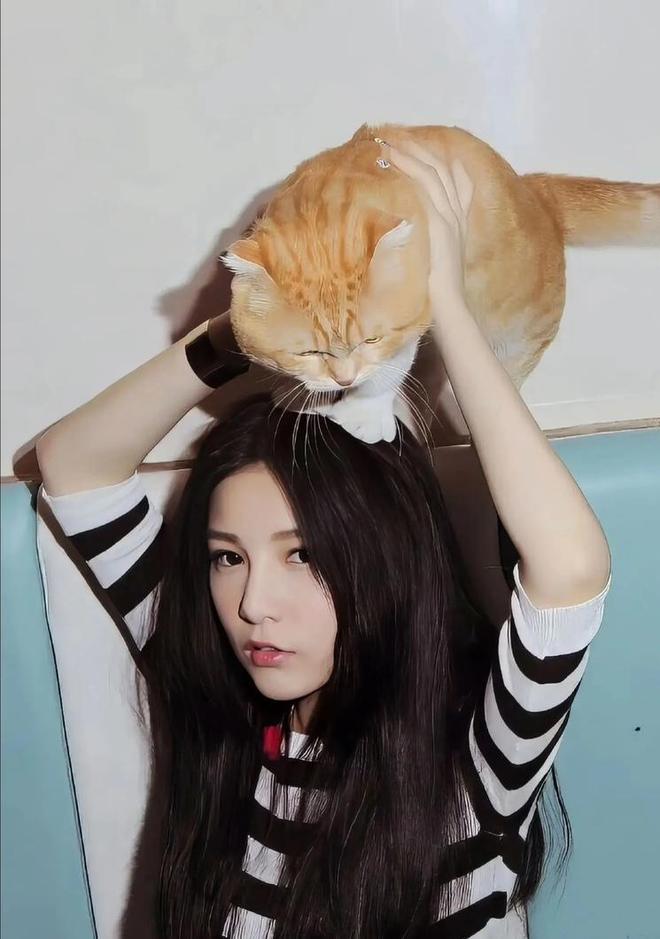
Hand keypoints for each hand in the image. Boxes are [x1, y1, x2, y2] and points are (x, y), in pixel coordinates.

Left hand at [375, 137, 473, 308]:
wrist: (449, 307)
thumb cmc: (437, 294)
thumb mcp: (433, 264)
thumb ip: (427, 246)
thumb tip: (408, 236)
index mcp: (458, 223)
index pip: (455, 182)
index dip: (437, 161)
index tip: (414, 146)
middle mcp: (456, 216)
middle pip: (441, 170)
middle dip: (419, 149)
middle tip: (395, 135)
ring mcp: (449, 219)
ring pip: (431, 174)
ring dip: (410, 153)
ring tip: (389, 141)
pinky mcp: (439, 224)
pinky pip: (424, 188)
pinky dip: (408, 169)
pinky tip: (393, 160)